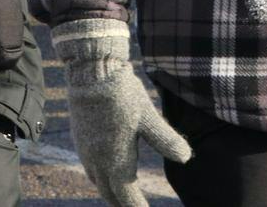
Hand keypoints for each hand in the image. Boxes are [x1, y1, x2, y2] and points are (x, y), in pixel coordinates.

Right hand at [53, 21, 190, 206]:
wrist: (92, 73)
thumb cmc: (122, 95)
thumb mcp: (148, 117)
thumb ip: (166, 140)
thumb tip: (186, 158)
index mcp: (114, 161)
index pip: (127, 196)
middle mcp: (97, 162)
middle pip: (110, 193)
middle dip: (123, 203)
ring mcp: (86, 152)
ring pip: (99, 181)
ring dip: (112, 191)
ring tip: (124, 194)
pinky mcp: (80, 139)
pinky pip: (91, 168)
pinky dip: (102, 176)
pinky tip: (109, 168)